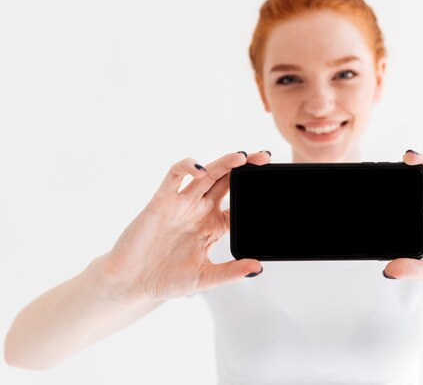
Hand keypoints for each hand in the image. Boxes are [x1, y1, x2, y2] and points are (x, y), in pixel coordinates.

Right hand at [97, 150, 270, 301]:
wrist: (131, 282)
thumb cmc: (166, 280)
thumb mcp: (205, 278)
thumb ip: (230, 272)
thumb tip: (258, 268)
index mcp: (214, 226)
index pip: (239, 203)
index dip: (254, 193)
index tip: (272, 186)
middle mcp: (200, 210)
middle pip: (227, 181)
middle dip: (245, 168)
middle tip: (265, 158)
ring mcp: (182, 203)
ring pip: (207, 174)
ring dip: (223, 163)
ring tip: (241, 157)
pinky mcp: (162, 200)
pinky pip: (174, 176)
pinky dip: (187, 167)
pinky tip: (200, 170)